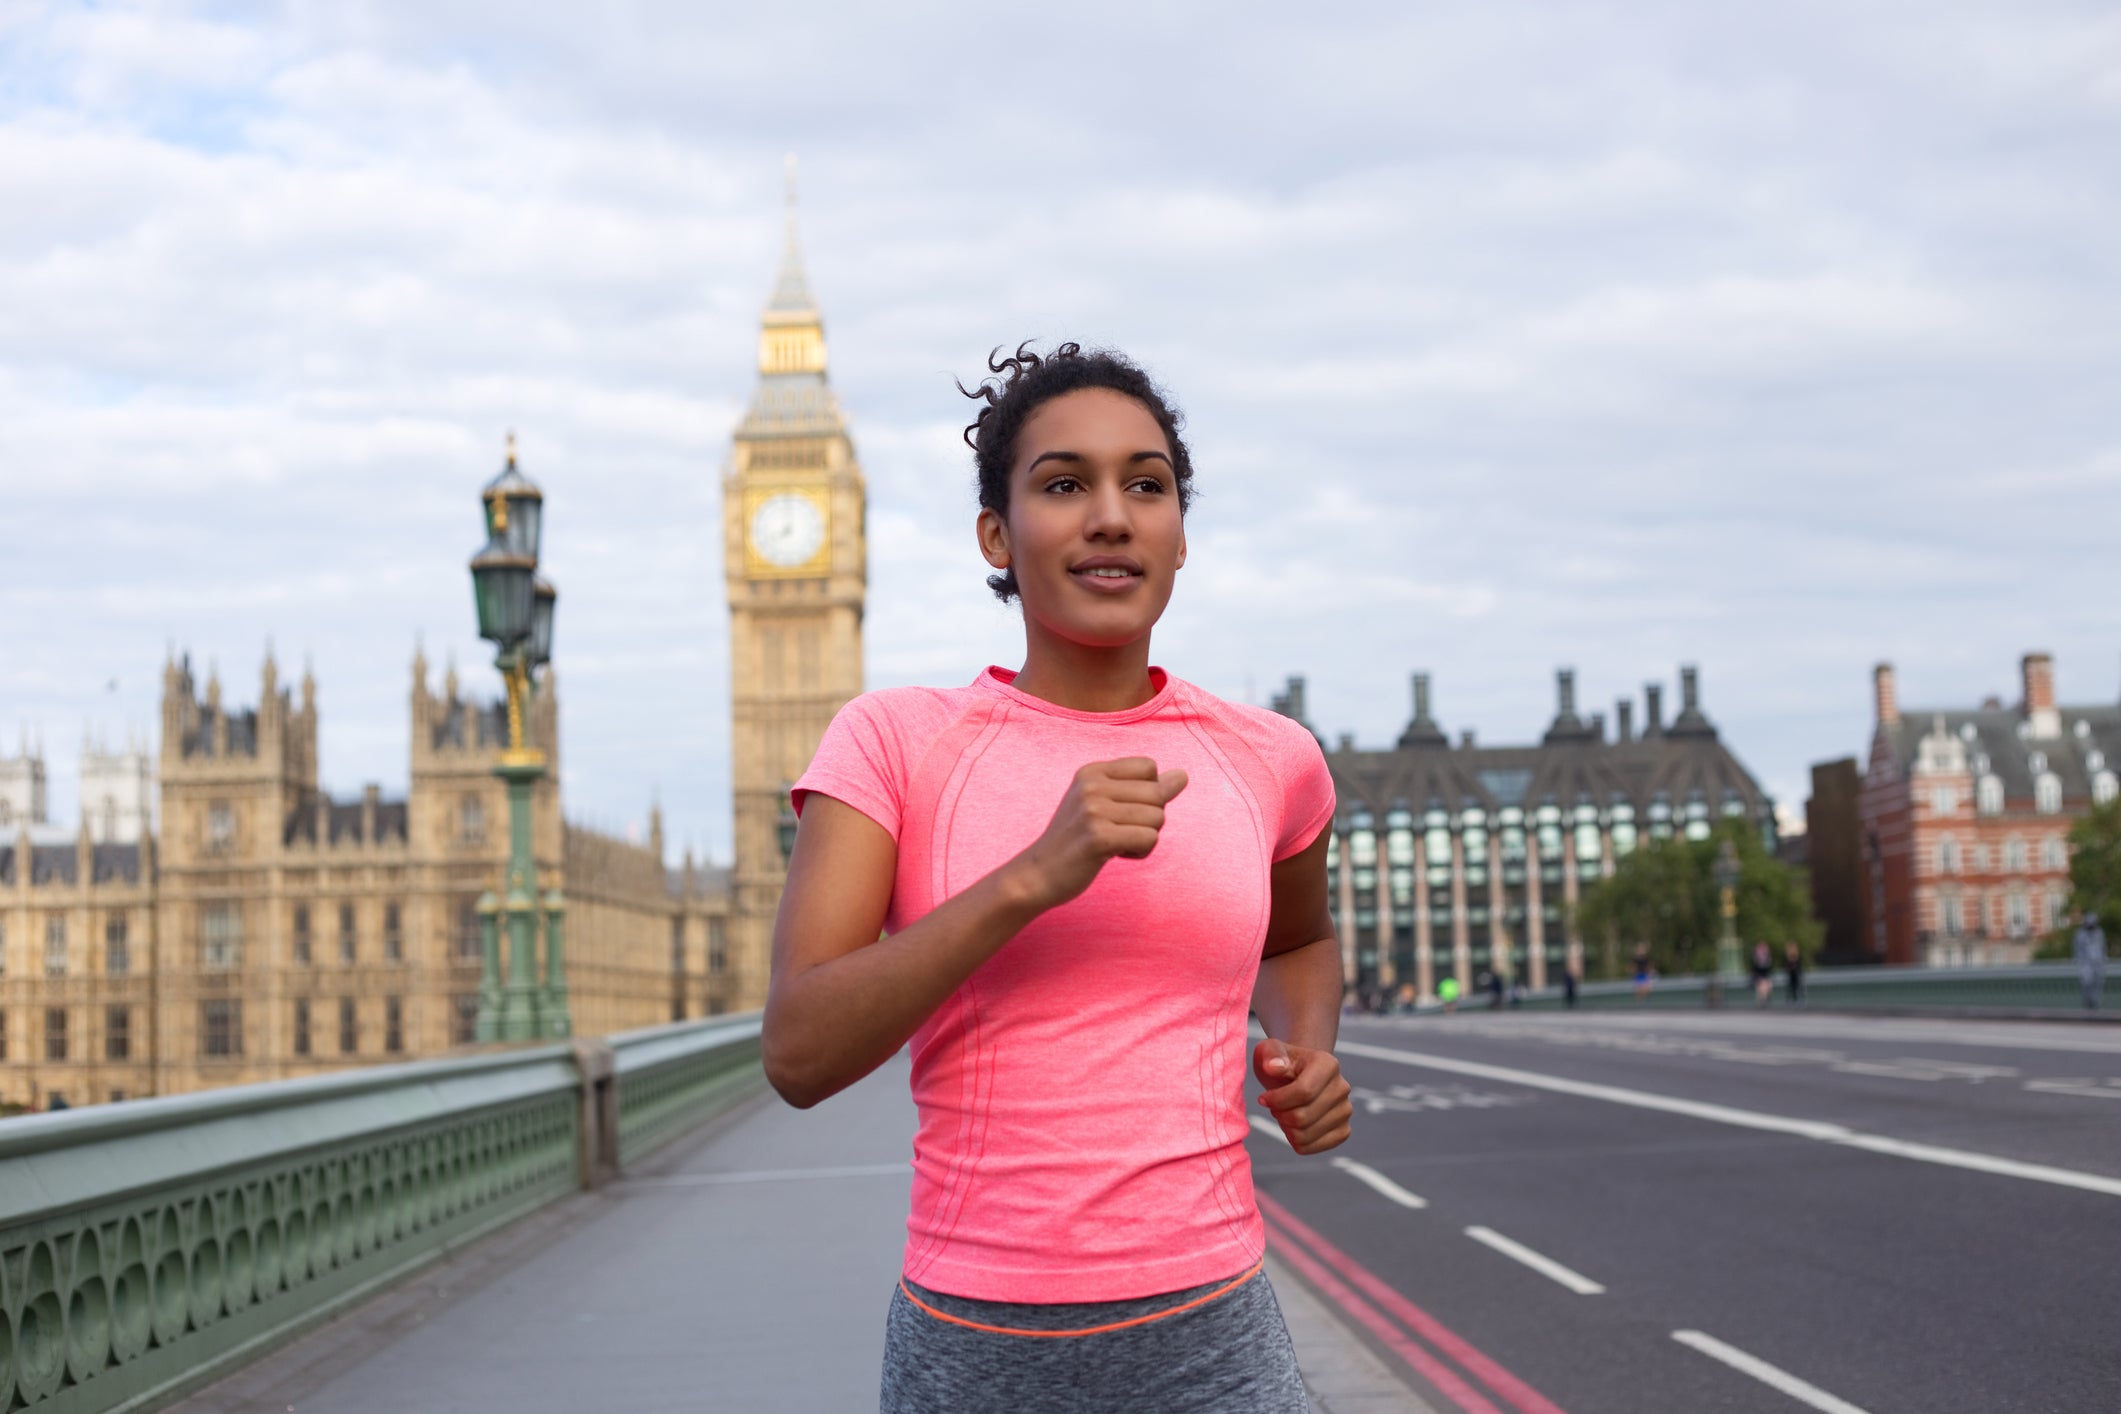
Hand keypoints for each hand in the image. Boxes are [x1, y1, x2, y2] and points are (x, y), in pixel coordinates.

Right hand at [1009, 758, 1188, 910]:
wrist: (1037, 874)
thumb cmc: (1075, 840)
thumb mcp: (1102, 804)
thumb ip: (1142, 789)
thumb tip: (1183, 776)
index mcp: (1092, 771)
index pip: (1149, 766)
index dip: (1148, 792)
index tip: (1123, 811)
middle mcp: (1092, 785)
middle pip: (1158, 793)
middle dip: (1149, 818)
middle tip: (1120, 832)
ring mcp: (1093, 810)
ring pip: (1157, 817)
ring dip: (1145, 838)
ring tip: (1117, 845)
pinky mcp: (1098, 837)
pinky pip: (1149, 838)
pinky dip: (1141, 852)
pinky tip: (1117, 855)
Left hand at [1253, 1038, 1351, 1154]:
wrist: (1296, 1076)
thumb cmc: (1280, 1063)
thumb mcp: (1269, 1051)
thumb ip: (1270, 1055)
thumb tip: (1274, 1067)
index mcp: (1328, 1064)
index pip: (1303, 1092)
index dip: (1277, 1100)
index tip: (1263, 1099)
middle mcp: (1342, 1088)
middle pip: (1303, 1117)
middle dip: (1280, 1115)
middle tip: (1274, 1107)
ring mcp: (1345, 1111)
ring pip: (1305, 1135)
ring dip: (1286, 1128)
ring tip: (1284, 1114)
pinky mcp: (1343, 1131)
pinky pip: (1312, 1148)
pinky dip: (1295, 1141)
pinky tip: (1292, 1127)